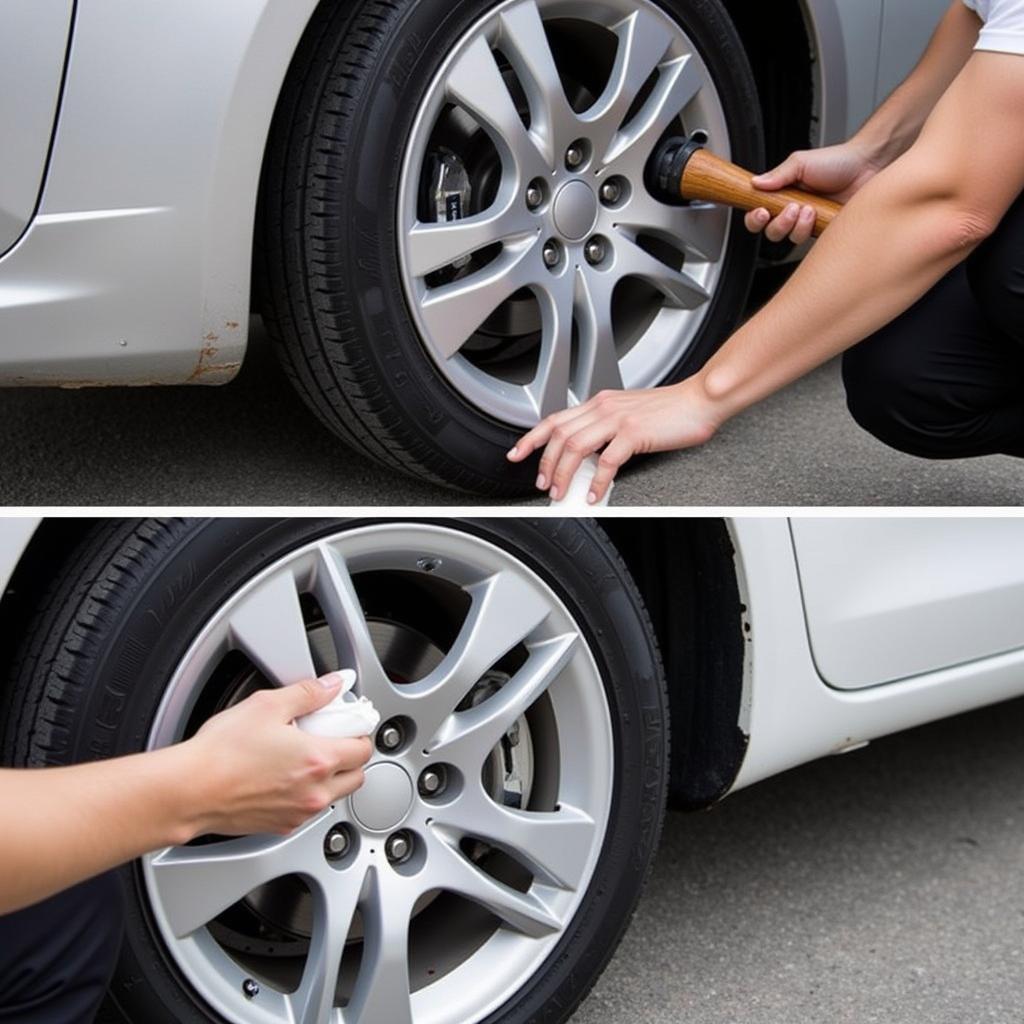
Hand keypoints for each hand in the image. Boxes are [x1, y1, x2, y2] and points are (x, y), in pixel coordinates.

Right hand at [185, 673, 372, 836]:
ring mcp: (299, 813)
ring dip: (331, 778)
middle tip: (331, 739)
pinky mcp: (280, 826)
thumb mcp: (268, 705)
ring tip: (305, 758)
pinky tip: (285, 777)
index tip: (349, 724)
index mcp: (318, 760)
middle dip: (350, 757)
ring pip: (334, 796)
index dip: (359, 732)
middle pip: (357, 776)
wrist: (189, 790)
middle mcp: (314, 792)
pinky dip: (307, 795)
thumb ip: (308, 693)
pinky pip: (308, 811)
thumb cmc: (221, 753)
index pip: (364, 749)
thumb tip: (332, 685)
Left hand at [508, 378, 723, 502]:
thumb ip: (606, 429)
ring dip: (564, 473)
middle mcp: (604, 407)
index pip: (555, 419)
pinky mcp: (635, 433)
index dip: (532, 438)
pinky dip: (597, 482)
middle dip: (545, 462)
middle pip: (560, 435)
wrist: (701, 399)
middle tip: (543, 484)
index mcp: (600, 402)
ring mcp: (618, 419)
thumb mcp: (629, 414)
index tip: (518, 454)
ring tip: (562, 493)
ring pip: (575, 447)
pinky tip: (596, 495)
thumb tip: (589, 456)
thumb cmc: (671, 409)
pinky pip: (607, 461)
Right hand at [745, 142, 879, 243]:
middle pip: (771, 233)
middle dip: (779, 223)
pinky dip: (812, 229)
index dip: (755, 219)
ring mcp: (808, 224)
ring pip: (790, 239)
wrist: (866, 165)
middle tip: (791, 208)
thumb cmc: (837, 162)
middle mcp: (793, 212)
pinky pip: (811, 241)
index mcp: (783, 196)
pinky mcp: (823, 231)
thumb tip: (755, 184)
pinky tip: (819, 214)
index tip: (762, 212)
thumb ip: (777, 174)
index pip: (758, 216)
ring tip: (810, 208)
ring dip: (797, 225)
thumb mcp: (801, 162)